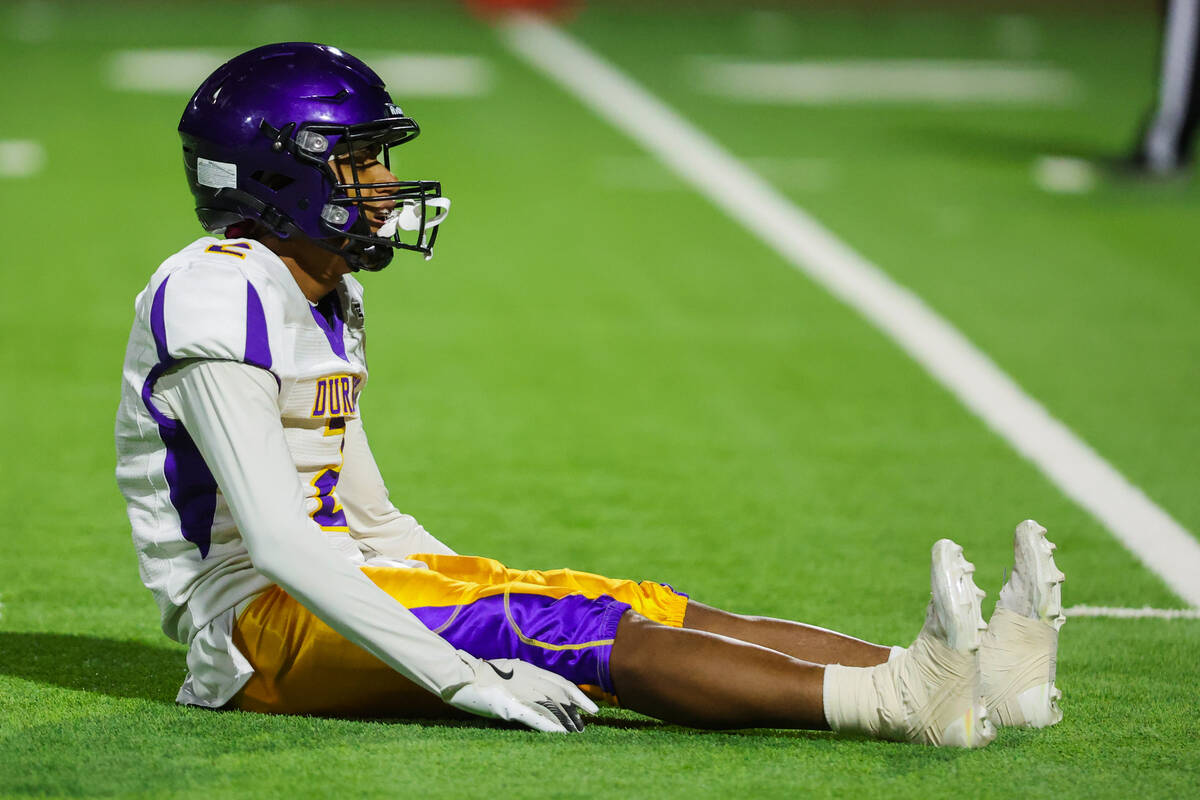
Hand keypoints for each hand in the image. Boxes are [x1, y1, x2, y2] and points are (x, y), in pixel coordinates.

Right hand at [446, 651, 599, 732]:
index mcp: (530, 669)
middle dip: (576, 711)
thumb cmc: (481, 673)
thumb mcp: (509, 669)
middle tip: (586, 724)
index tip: (591, 707)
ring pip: (551, 708)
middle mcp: (530, 679)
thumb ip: (525, 676)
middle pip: (561, 696)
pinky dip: (549, 726)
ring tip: (576, 732)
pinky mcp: (510, 706)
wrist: (461, 674)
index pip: (562, 683)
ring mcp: (521, 692)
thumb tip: (538, 686)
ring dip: (565, 721)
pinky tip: (560, 733)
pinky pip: (534, 718)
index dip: (579, 696)